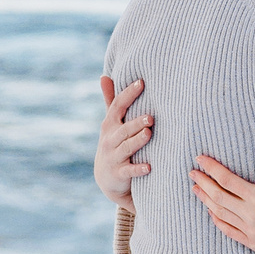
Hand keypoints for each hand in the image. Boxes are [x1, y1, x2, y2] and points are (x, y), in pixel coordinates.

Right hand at [94, 76, 152, 203]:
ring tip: (148, 134)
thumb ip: (110, 100)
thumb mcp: (110, 123)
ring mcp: (113, 157)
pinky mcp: (119, 173)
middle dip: (135, 122)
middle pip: (123, 129)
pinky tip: (149, 167)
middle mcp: (110, 139)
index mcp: (110, 124)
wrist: (107, 177)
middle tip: (150, 117)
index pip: (117, 106)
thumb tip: (104, 75)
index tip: (141, 82)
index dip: (128, 94)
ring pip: (126, 148)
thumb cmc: (114, 142)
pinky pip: (128, 171)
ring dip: (137, 141)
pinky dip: (138, 169)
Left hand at [191, 146, 254, 253]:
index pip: (228, 179)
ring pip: (220, 213)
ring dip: (206, 199)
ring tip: (196, 188)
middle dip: (203, 182)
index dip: (211, 168)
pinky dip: (217, 219)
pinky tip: (210, 210)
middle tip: (192, 173)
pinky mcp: (251, 242)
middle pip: (219, 195)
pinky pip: (228, 230)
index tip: (200, 159)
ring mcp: (249, 229)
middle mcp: (251, 213)